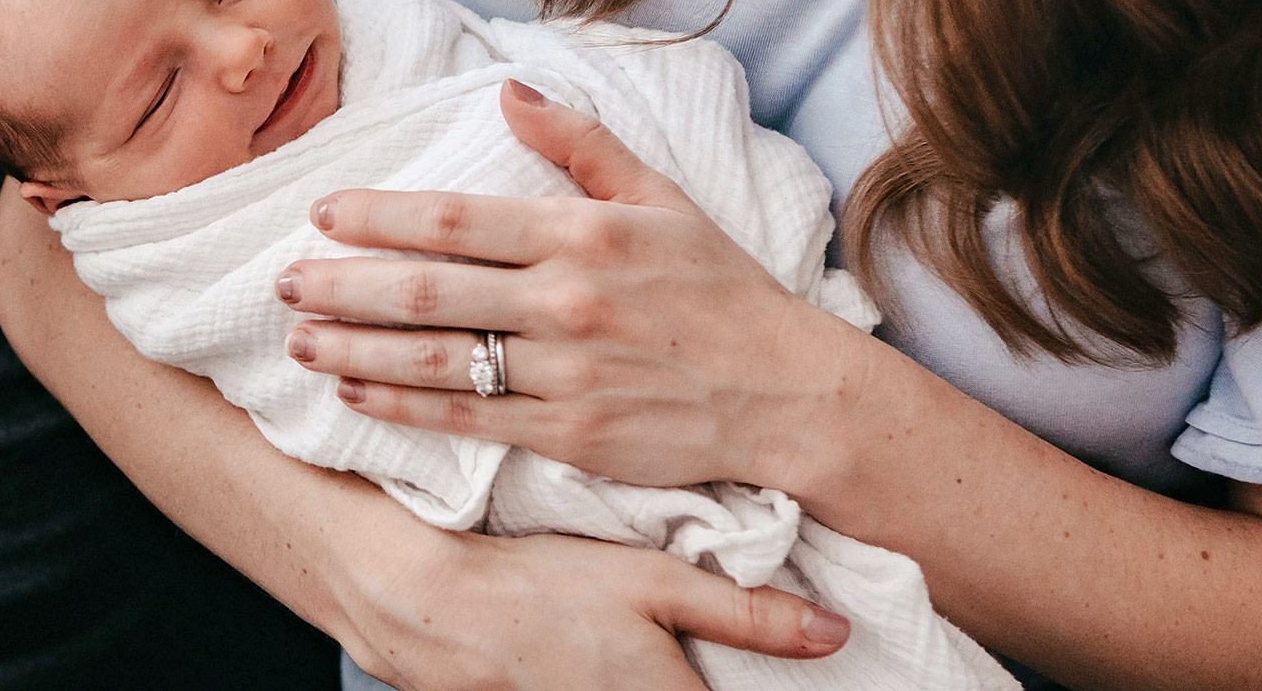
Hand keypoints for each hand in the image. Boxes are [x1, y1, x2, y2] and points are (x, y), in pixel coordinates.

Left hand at [276, 81, 867, 491]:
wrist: (785, 391)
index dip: (380, 216)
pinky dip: (402, 405)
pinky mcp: (568, 434)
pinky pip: (466, 418)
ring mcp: (564, 373)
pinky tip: (356, 390)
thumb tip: (511, 90)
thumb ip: (583, 144)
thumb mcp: (664, 199)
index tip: (323, 213)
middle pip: (427, 290)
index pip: (457, 219)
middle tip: (283, 279)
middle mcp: (567, 301)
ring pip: (434, 357)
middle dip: (343, 283)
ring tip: (299, 337)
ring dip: (355, 346)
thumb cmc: (723, 290)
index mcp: (584, 234)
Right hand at [338, 526, 851, 690]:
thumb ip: (749, 613)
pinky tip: (599, 658)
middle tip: (701, 652)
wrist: (424, 606)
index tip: (788, 681)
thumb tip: (837, 636)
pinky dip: (606, 688)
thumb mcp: (654, 581)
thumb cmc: (542, 585)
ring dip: (664, 684)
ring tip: (637, 647)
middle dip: (706, 681)